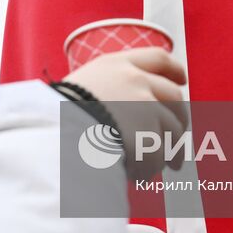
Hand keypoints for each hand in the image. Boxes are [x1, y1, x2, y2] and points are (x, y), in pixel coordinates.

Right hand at [65, 48, 187, 177]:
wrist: (50, 136)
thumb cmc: (58, 118)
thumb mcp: (81, 89)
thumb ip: (110, 92)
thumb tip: (133, 116)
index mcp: (116, 65)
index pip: (157, 58)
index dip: (173, 69)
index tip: (181, 79)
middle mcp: (135, 80)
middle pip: (174, 96)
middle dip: (180, 120)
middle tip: (177, 143)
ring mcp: (144, 106)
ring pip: (172, 130)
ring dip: (167, 151)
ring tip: (156, 167)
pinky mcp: (147, 135)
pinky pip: (158, 156)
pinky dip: (149, 169)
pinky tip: (134, 175)